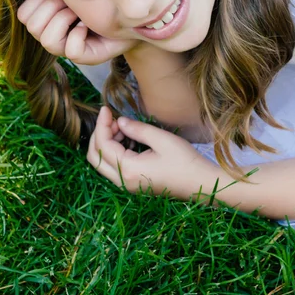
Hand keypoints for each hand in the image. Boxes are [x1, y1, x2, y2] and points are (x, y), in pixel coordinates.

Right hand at [17, 0, 136, 64]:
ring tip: (79, 14)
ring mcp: (68, 49)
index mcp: (47, 20)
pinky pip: (71, 50)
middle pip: (32, 26)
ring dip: (63, 20)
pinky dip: (78, 35)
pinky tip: (87, 26)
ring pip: (48, 41)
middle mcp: (54, 37)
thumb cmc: (103, 2)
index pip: (23, 15)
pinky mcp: (85, 58)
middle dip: (51, 7)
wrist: (131, 18)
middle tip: (70, 1)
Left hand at [87, 106, 216, 198]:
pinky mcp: (133, 184)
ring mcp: (127, 185)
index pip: (103, 145)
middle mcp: (123, 181)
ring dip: (106, 142)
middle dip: (99, 134)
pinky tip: (128, 138)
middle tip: (113, 118)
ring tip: (123, 127)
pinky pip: (113, 167)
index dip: (101, 124)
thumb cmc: (184, 160)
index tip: (106, 108)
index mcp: (128, 170)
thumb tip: (120, 121)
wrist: (200, 183)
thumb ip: (137, 129)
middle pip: (95, 157)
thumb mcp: (161, 139)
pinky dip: (114, 150)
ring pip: (102, 162)